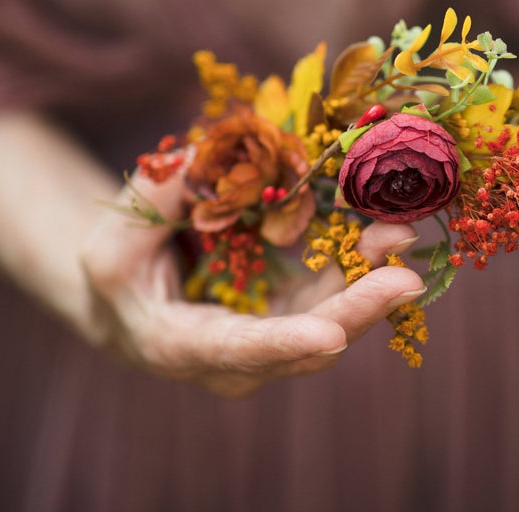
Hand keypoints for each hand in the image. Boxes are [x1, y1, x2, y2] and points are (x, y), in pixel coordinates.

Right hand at [82, 171, 424, 396]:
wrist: (132, 295)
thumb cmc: (117, 265)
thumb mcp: (116, 234)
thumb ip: (160, 198)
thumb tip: (214, 161)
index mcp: (181, 345)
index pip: (238, 350)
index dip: (285, 344)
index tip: (331, 336)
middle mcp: (238, 358)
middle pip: (308, 342)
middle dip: (358, 307)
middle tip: (402, 274)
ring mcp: (275, 338)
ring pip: (334, 318)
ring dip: (372, 278)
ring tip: (400, 233)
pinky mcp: (298, 311)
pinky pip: (338, 292)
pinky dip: (364, 263)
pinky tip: (388, 230)